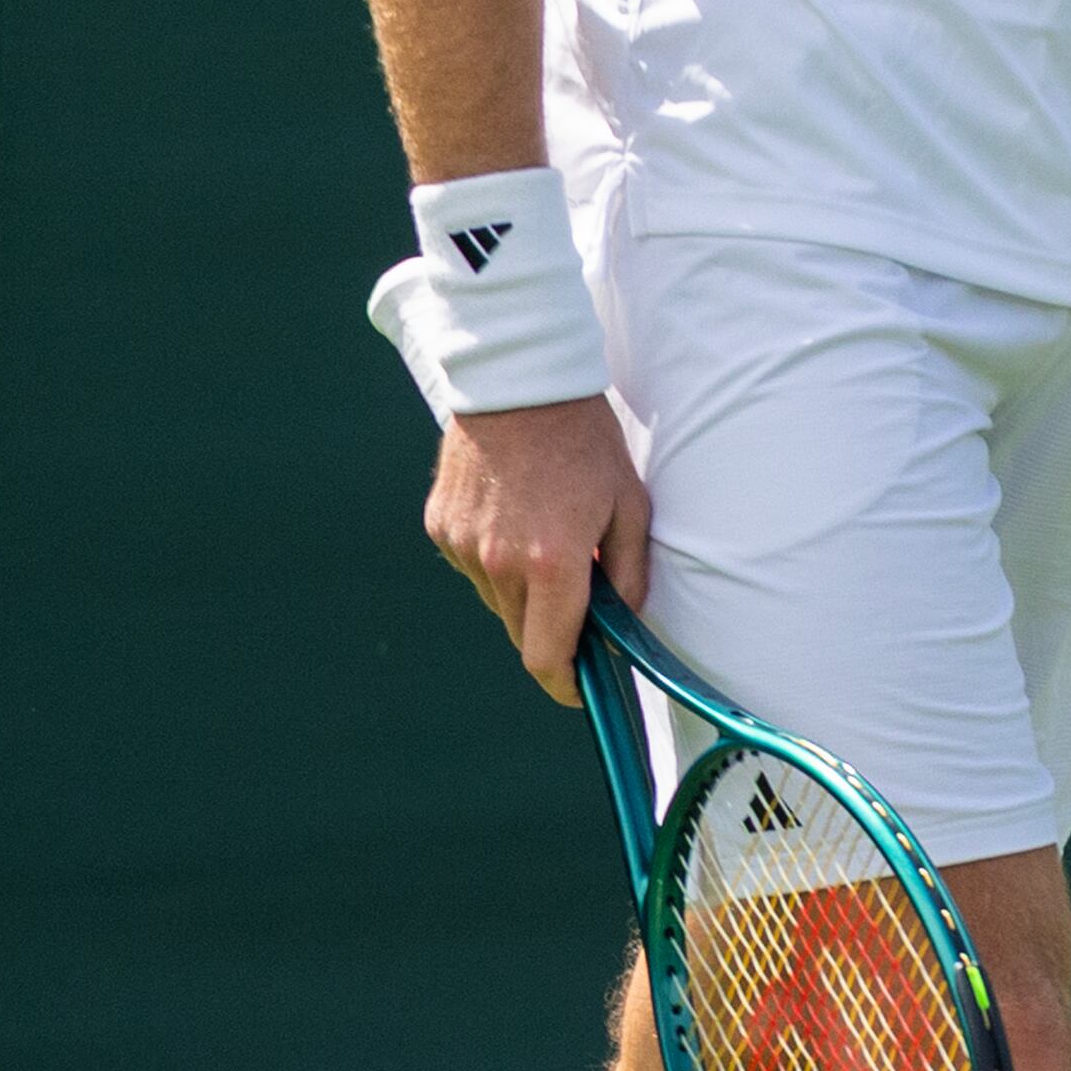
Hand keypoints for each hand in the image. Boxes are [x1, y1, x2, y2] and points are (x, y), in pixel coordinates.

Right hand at [423, 393, 652, 701]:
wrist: (519, 380)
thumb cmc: (584, 440)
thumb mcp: (630, 503)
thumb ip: (629, 574)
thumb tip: (624, 625)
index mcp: (552, 562)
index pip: (547, 657)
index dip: (565, 684)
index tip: (581, 689)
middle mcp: (498, 563)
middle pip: (521, 634)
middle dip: (552, 633)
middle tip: (579, 601)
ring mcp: (463, 545)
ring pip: (495, 601)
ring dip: (522, 592)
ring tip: (546, 537)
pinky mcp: (440, 525)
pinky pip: (471, 567)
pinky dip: (494, 561)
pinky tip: (514, 517)